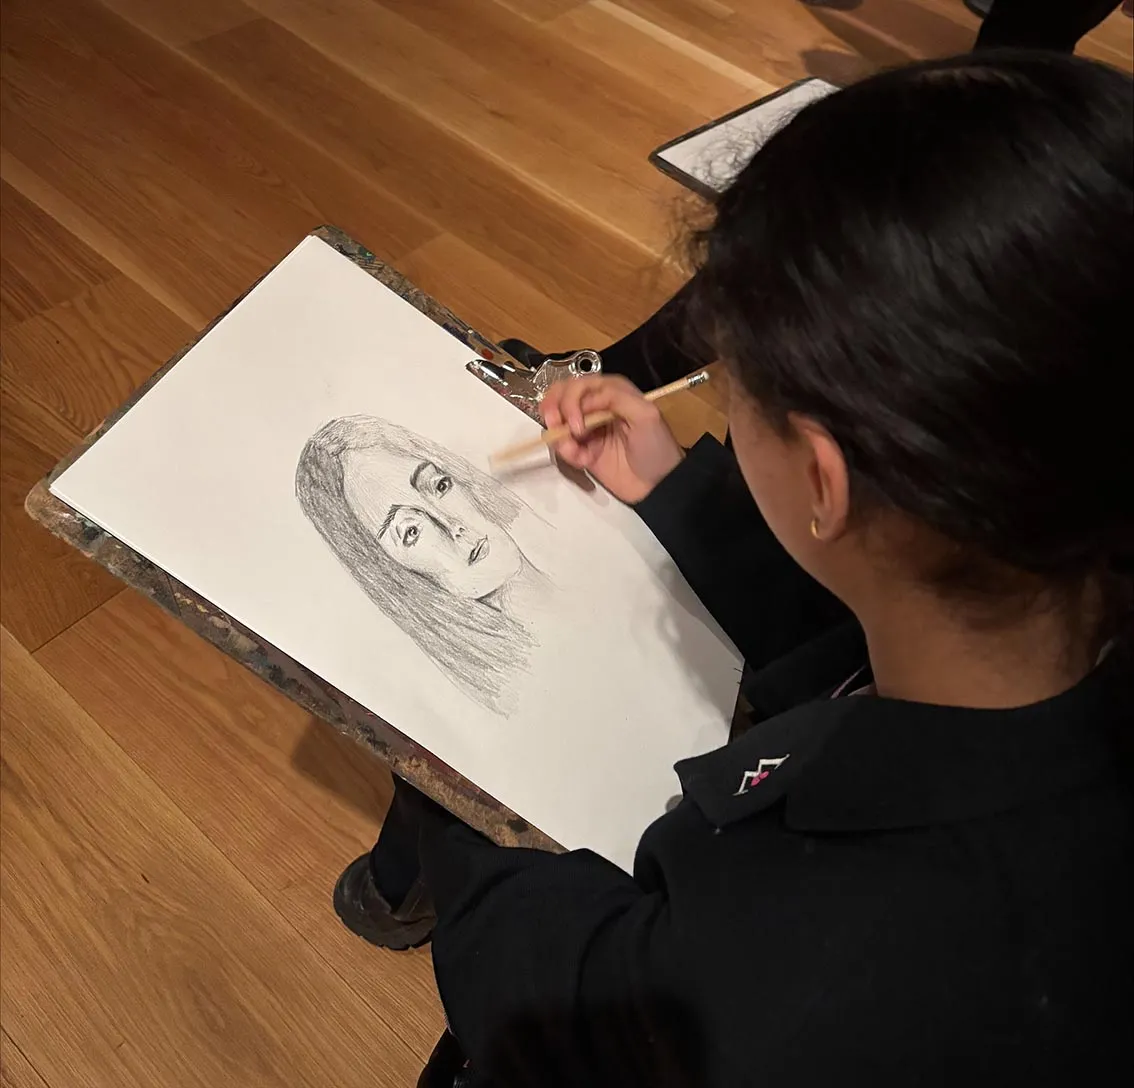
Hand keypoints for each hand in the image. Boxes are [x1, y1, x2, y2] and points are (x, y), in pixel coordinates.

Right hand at [540, 376, 683, 503]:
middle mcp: (596, 406)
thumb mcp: (645, 414)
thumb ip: (616, 397)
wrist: (658, 484)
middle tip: (559, 428)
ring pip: (556, 421)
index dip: (571, 402)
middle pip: (561, 397)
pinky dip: (567, 453)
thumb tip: (585, 400)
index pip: (578, 385)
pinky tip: (583, 460)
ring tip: (574, 450)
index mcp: (611, 392)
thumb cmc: (658, 449)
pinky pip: (562, 446)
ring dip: (559, 436)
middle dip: (555, 412)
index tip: (577, 423)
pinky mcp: (583, 450)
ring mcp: (588, 428)